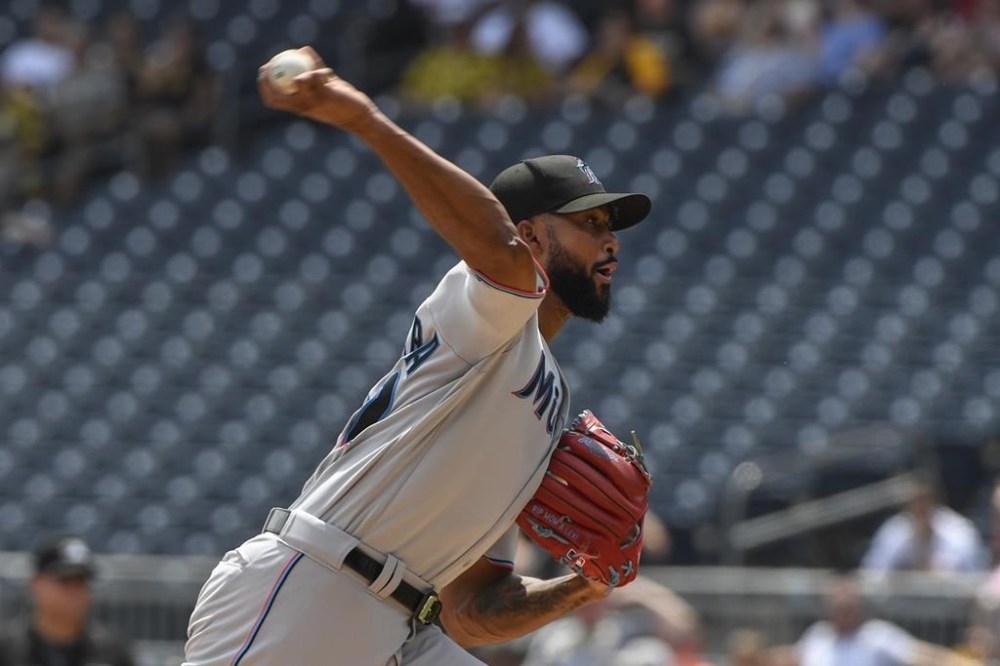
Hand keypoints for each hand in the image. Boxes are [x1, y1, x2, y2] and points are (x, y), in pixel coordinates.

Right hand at [257, 46, 377, 131]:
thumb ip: (312, 70)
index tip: (263, 71)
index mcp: (298, 107)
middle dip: (268, 78)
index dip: (264, 86)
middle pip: (277, 94)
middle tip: (270, 62)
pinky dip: (319, 69)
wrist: (357, 116)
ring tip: (317, 69)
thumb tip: (302, 50)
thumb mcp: (322, 86)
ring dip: (306, 68)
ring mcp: (312, 101)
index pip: (273, 100)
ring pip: (298, 80)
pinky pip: (315, 76)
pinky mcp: (325, 95)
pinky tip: (328, 73)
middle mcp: (302, 106)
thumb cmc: (340, 100)